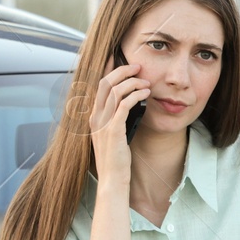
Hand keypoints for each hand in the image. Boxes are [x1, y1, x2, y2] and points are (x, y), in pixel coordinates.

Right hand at [89, 61, 149, 185]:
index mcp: (93, 115)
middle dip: (122, 70)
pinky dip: (136, 96)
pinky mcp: (113, 129)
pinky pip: (124, 105)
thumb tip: (131, 103)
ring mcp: (102, 122)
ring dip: (133, 83)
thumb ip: (117, 118)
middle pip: (105, 83)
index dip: (109, 70)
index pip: (98, 85)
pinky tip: (146, 95)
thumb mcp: (115, 134)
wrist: (112, 178)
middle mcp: (94, 116)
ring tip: (146, 84)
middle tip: (138, 66)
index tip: (121, 61)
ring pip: (115, 91)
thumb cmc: (117, 158)